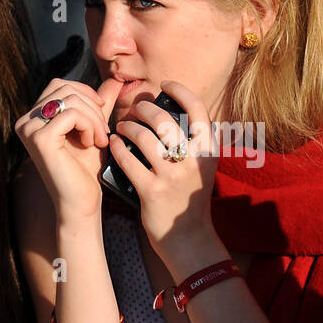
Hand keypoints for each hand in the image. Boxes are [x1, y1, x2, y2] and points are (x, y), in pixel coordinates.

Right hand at [16, 76, 121, 224]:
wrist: (82, 201)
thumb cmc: (86, 169)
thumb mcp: (94, 128)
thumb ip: (100, 103)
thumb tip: (115, 78)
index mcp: (33, 117)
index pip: (60, 85)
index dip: (86, 95)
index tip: (100, 119)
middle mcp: (25, 121)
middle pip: (64, 88)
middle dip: (92, 106)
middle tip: (103, 131)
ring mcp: (29, 129)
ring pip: (70, 99)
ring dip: (94, 118)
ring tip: (100, 139)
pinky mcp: (39, 138)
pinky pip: (72, 114)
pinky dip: (90, 126)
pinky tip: (92, 144)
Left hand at [108, 80, 221, 270]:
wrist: (188, 238)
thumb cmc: (189, 198)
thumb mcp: (201, 168)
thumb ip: (193, 143)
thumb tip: (172, 111)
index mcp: (209, 151)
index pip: (198, 109)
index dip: (180, 91)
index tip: (164, 85)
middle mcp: (193, 161)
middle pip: (164, 120)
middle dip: (144, 109)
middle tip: (135, 109)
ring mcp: (172, 176)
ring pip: (143, 137)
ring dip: (128, 126)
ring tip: (122, 126)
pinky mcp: (151, 191)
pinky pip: (128, 160)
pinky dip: (118, 148)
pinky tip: (114, 144)